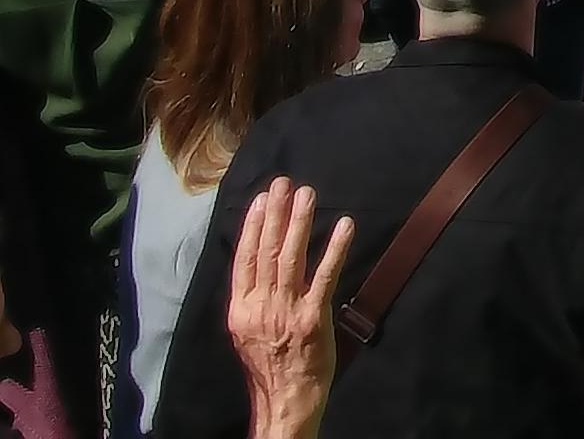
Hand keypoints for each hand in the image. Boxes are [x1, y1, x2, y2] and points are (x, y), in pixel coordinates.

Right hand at [227, 177, 357, 438]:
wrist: (284, 398)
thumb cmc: (268, 365)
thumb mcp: (245, 331)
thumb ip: (249, 298)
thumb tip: (255, 264)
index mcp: (240, 308)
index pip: (244, 258)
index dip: (252, 226)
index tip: (261, 200)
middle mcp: (261, 305)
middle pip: (267, 251)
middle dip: (276, 214)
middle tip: (284, 183)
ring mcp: (287, 311)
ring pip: (291, 258)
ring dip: (300, 223)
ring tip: (307, 194)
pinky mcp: (313, 318)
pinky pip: (324, 277)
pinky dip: (334, 249)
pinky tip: (343, 226)